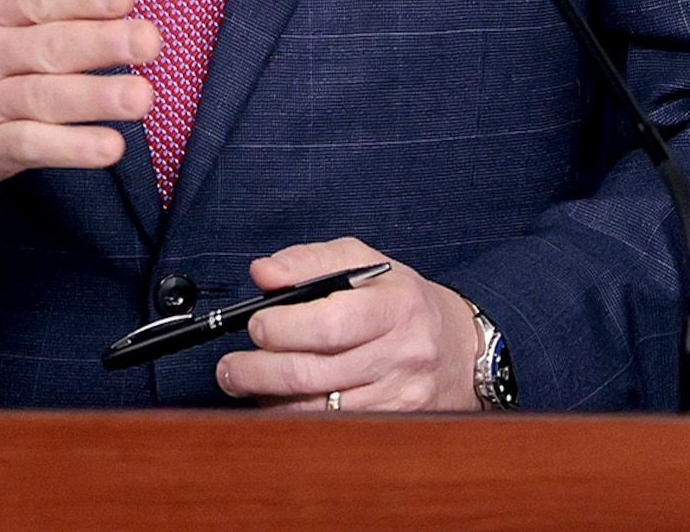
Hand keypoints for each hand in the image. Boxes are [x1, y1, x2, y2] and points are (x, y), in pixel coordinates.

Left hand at [214, 238, 481, 412]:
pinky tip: (275, 402)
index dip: (283, 327)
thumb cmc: (402, 302)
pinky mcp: (389, 426)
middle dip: (257, 371)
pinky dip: (292, 417)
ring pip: (315, 409)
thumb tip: (263, 273)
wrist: (460, 350)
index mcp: (395, 306)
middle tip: (229, 367)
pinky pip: (328, 428)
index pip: (330, 323)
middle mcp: (399, 355)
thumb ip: (311, 261)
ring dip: (267, 399)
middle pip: (313, 374)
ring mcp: (395, 397)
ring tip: (242, 382)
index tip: (255, 324)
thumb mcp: (366, 262)